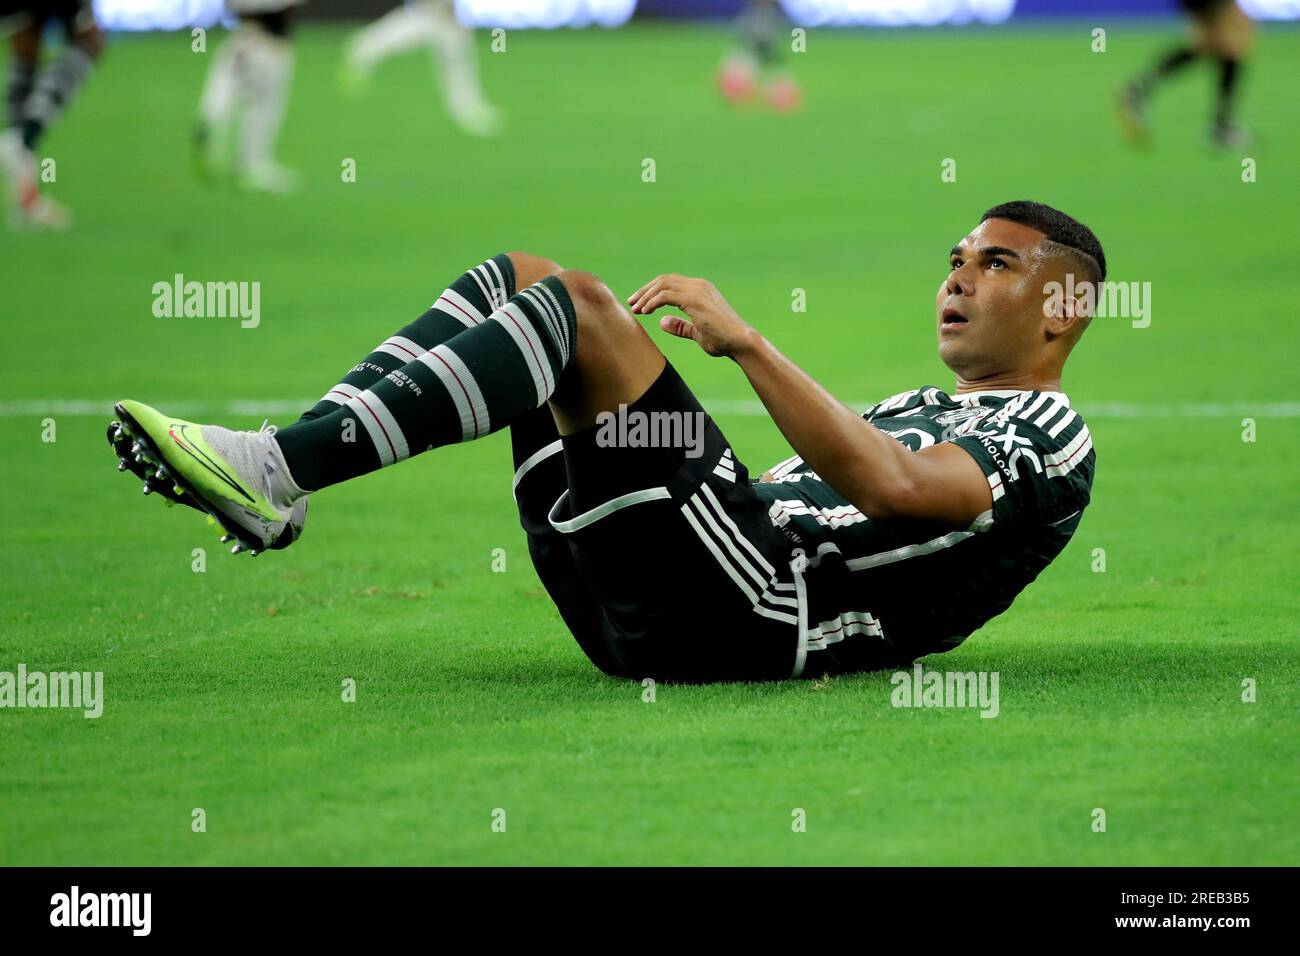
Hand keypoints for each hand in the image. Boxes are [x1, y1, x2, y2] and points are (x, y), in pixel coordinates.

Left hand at [627, 273, 756, 357]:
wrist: (741, 342)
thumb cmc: (723, 340)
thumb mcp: (697, 332)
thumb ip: (680, 326)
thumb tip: (662, 322)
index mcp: (701, 290)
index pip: (670, 282)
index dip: (652, 291)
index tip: (640, 304)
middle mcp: (699, 285)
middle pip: (664, 280)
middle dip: (645, 291)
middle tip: (632, 303)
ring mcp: (697, 290)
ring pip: (663, 285)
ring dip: (646, 296)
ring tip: (636, 309)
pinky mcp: (694, 300)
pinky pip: (666, 296)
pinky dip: (652, 303)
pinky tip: (645, 312)